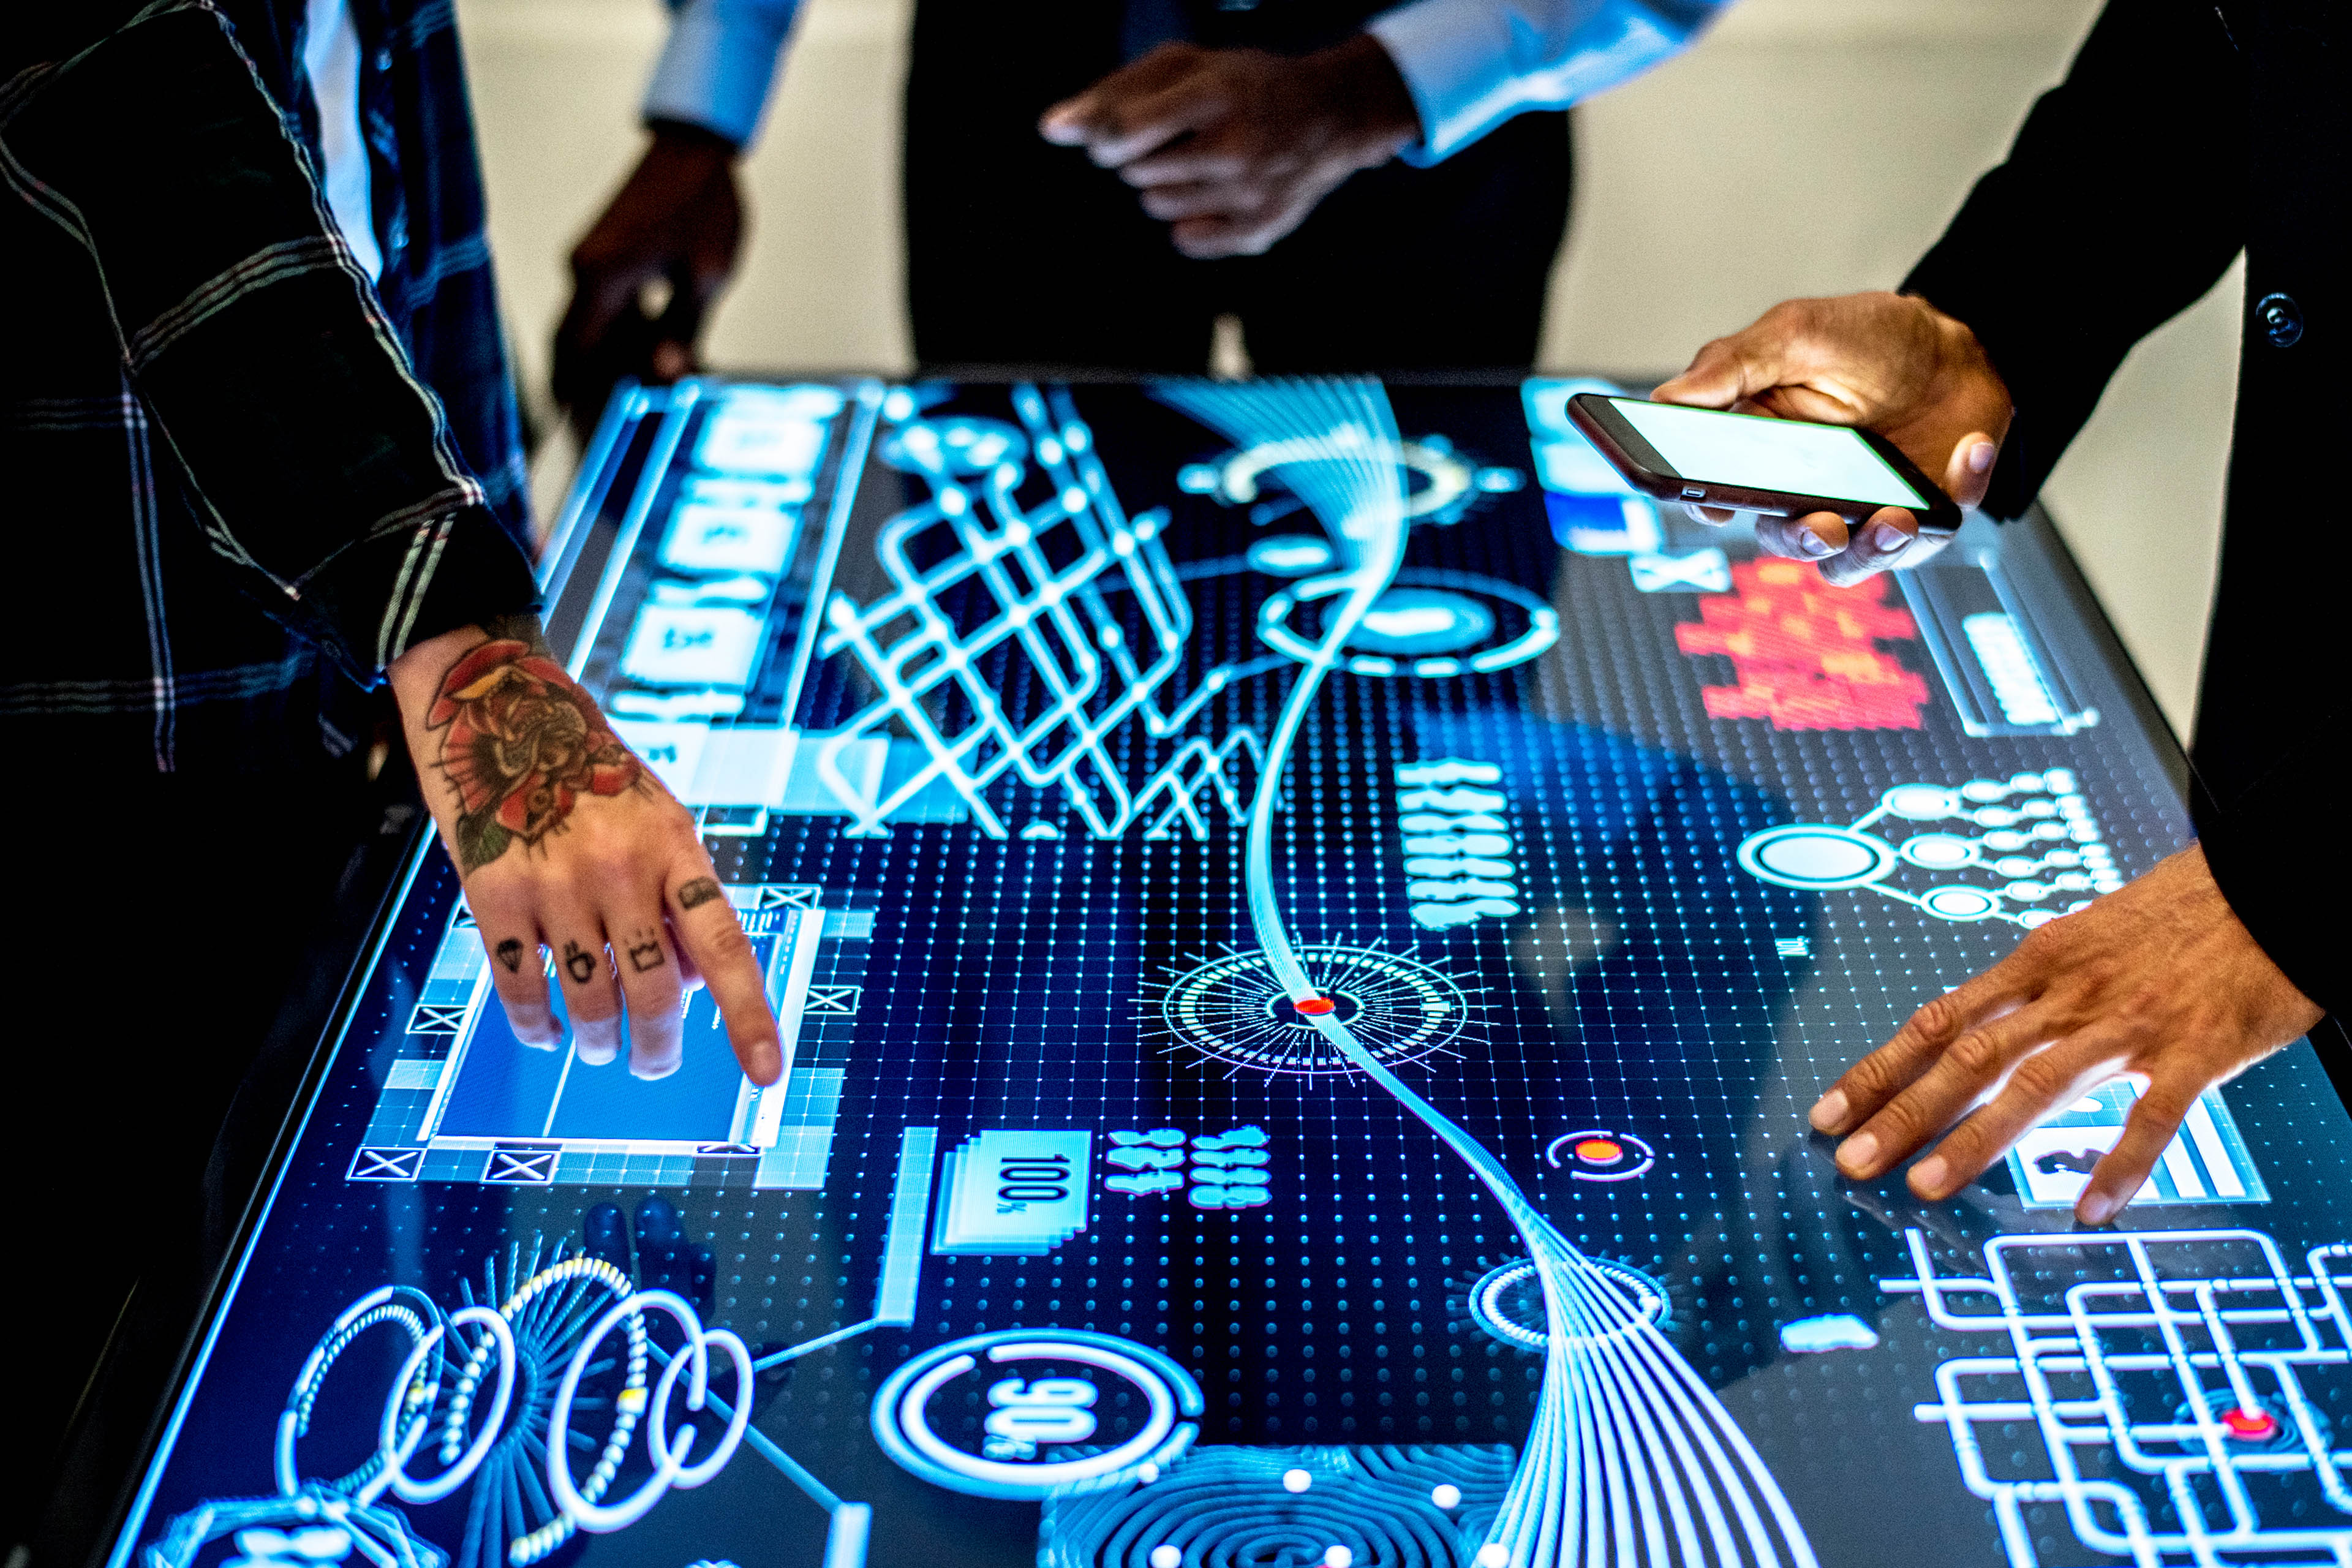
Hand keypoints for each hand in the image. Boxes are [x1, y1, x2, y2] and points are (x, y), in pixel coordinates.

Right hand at [387, 617, 782, 1085]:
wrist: (503, 713)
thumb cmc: (595, 778)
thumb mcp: (658, 821)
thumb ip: (678, 898)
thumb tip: (690, 988)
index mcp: (675, 848)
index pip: (724, 947)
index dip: (748, 1016)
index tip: (768, 1074)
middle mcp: (621, 867)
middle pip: (654, 992)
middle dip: (658, 1049)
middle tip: (654, 1067)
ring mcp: (556, 883)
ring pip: (590, 1000)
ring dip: (600, 1042)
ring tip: (601, 1047)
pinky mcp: (494, 894)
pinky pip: (522, 988)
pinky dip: (538, 1025)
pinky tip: (546, 1031)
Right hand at [552, 122, 744, 425]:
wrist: (694, 147)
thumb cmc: (703, 202)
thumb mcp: (704, 277)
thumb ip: (682, 331)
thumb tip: (664, 378)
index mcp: (601, 277)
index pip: (575, 355)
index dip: (575, 399)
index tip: (583, 433)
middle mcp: (584, 270)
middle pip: (573, 348)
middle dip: (587, 390)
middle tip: (603, 431)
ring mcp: (591, 262)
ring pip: (589, 331)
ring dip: (608, 366)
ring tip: (634, 404)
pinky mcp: (604, 257)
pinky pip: (604, 310)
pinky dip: (620, 339)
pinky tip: (648, 363)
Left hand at [1038, 35, 1418, 258]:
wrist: (1332, 115)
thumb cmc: (1244, 85)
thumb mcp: (1187, 66)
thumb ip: (1117, 92)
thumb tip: (1051, 130)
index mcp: (1216, 94)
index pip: (1124, 131)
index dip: (1105, 137)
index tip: (1116, 134)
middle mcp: (1236, 146)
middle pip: (1135, 172)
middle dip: (1142, 156)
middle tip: (1181, 137)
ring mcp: (1250, 194)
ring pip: (1157, 206)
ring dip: (1164, 185)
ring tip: (1201, 162)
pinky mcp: (1260, 229)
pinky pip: (1187, 239)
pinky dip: (1189, 220)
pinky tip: (1214, 195)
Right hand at [1650, 291, 2014, 585]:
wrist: (1963, 346)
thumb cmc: (1872, 338)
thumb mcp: (1797, 333)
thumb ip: (1732, 365)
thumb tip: (1665, 398)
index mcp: (1758, 447)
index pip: (1715, 492)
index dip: (1706, 507)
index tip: (1716, 509)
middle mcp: (1801, 489)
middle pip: (1780, 539)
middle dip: (1799, 540)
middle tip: (1821, 526)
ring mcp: (1857, 511)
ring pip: (1844, 562)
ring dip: (1867, 551)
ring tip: (1894, 518)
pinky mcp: (1913, 522)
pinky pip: (1924, 538)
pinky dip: (1951, 497)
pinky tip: (1968, 448)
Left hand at [1809, 845, 2320, 1224]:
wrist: (2268, 885)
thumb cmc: (2175, 916)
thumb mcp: (2084, 940)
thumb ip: (2032, 990)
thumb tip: (1973, 1031)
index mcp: (2038, 964)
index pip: (1939, 1021)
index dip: (1880, 1068)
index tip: (1826, 1112)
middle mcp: (2071, 993)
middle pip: (1969, 1056)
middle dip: (1904, 1111)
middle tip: (1851, 1162)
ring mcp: (2132, 1022)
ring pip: (2039, 1084)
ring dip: (1979, 1138)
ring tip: (1926, 1186)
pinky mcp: (2200, 1049)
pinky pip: (2155, 1112)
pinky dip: (2123, 1161)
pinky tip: (2091, 1209)